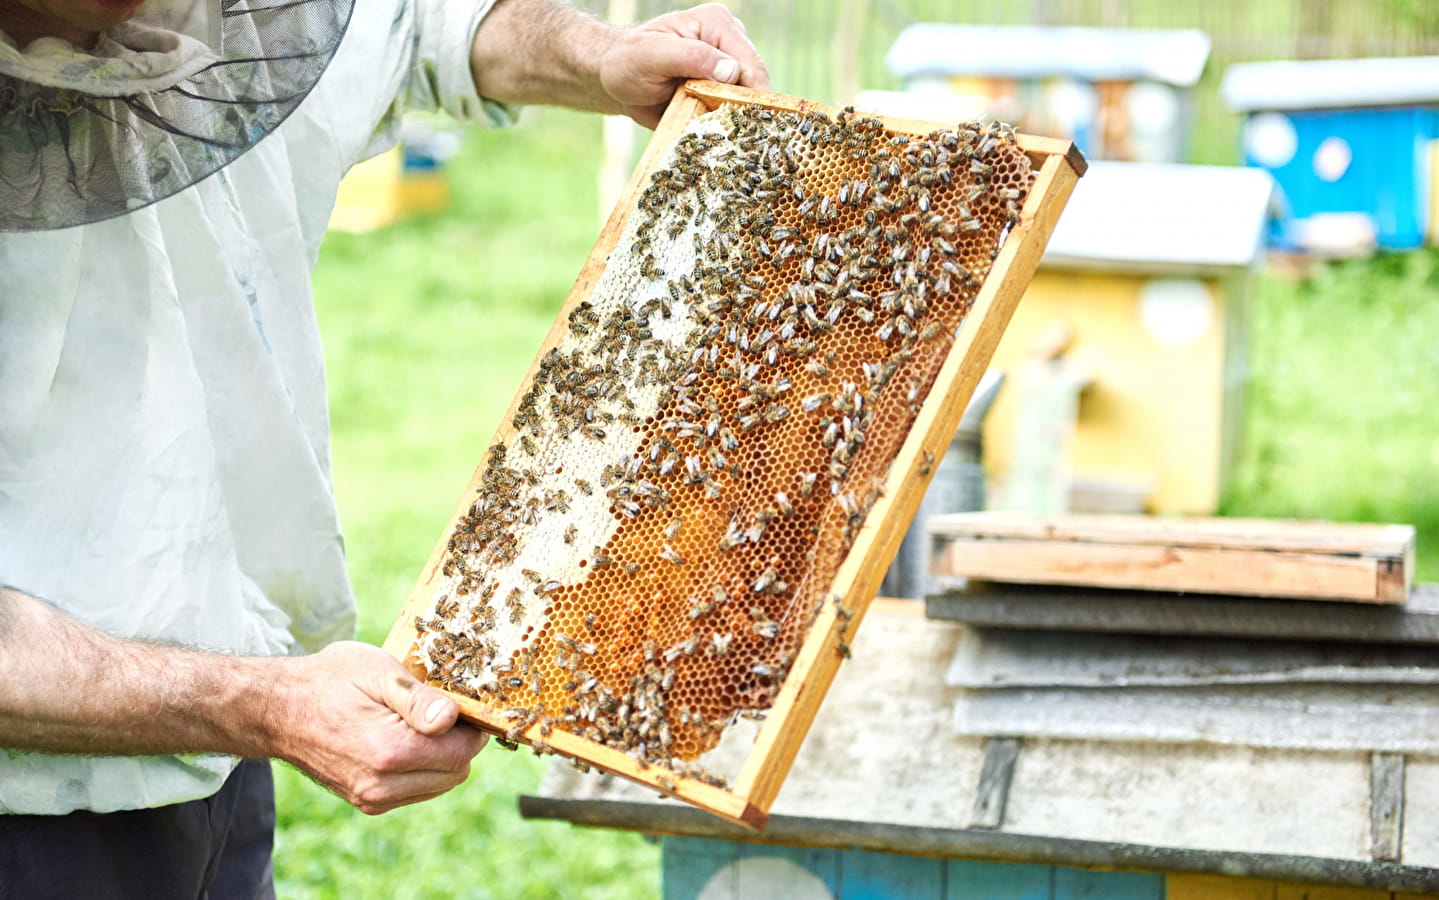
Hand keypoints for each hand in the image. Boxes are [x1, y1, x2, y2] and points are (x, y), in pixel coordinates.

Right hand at [274, 642, 487, 814]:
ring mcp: (372, 798)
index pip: (462, 753)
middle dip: (458, 743)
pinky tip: (404, 740)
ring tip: (417, 723)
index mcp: (390, 752)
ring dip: (441, 757)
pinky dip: (422, 769)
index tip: (458, 703)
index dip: (470, 726)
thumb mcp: (376, 671)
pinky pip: (416, 791)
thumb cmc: (329, 681)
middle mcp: (382, 785)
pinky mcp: (366, 802)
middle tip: (438, 710)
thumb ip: (418, 699)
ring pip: (439, 785)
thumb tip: (452, 718)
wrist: (278, 709)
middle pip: (456, 773)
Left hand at [599, 2, 770, 127]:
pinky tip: (719, 136)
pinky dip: (729, 125)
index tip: (742, 123)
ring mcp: (727, 68)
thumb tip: (731, 71)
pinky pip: (735, 110)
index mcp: (717, 25)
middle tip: (732, 137)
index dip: (750, 94)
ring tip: (726, 140)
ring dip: (737, 120)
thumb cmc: (629, 62)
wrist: (616, 81)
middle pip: (755, 83)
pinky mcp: (721, 89)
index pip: (749, 62)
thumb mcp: (652, 55)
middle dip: (745, 109)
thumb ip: (690, 57)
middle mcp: (728, 43)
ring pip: (749, 100)